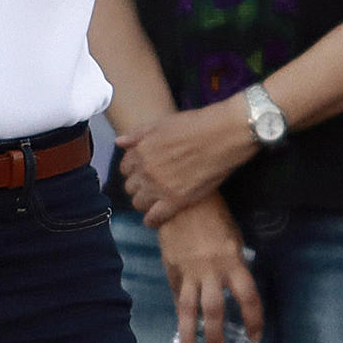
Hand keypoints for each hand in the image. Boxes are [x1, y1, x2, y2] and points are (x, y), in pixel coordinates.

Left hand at [118, 98, 255, 227]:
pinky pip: (154, 217)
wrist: (223, 135)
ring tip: (156, 201)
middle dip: (139, 186)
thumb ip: (138, 134)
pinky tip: (156, 219)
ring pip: (139, 203)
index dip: (135, 171)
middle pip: (131, 187)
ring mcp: (159, 187)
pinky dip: (153, 220)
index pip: (125, 169)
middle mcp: (146, 170)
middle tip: (152, 187)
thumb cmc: (195, 124)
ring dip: (145, 202)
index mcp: (140, 151)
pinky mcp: (176, 201)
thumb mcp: (162, 123)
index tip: (144, 173)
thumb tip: (119, 142)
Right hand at [155, 195, 261, 342]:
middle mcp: (211, 270)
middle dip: (218, 337)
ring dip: (189, 336)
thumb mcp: (232, 238)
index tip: (254, 337)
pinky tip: (181, 327)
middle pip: (216, 311)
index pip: (248, 298)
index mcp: (232, 260)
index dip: (254, 320)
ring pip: (189, 310)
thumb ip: (233, 266)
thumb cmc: (213, 215)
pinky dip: (180, 312)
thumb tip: (232, 291)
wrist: (180, 198)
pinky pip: (177, 296)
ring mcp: (189, 271)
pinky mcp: (171, 268)